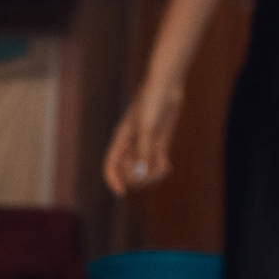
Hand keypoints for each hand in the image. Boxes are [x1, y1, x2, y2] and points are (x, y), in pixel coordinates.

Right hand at [103, 77, 184, 195]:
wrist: (166, 86)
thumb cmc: (152, 102)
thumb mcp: (148, 127)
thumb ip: (145, 151)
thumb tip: (142, 174)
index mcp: (120, 140)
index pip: (111, 166)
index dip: (114, 180)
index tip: (122, 193)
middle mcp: (131, 145)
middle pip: (128, 172)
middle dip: (139, 177)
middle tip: (151, 173)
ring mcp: (145, 145)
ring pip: (145, 171)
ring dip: (153, 175)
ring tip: (163, 167)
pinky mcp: (159, 143)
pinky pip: (157, 163)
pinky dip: (162, 169)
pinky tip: (167, 166)